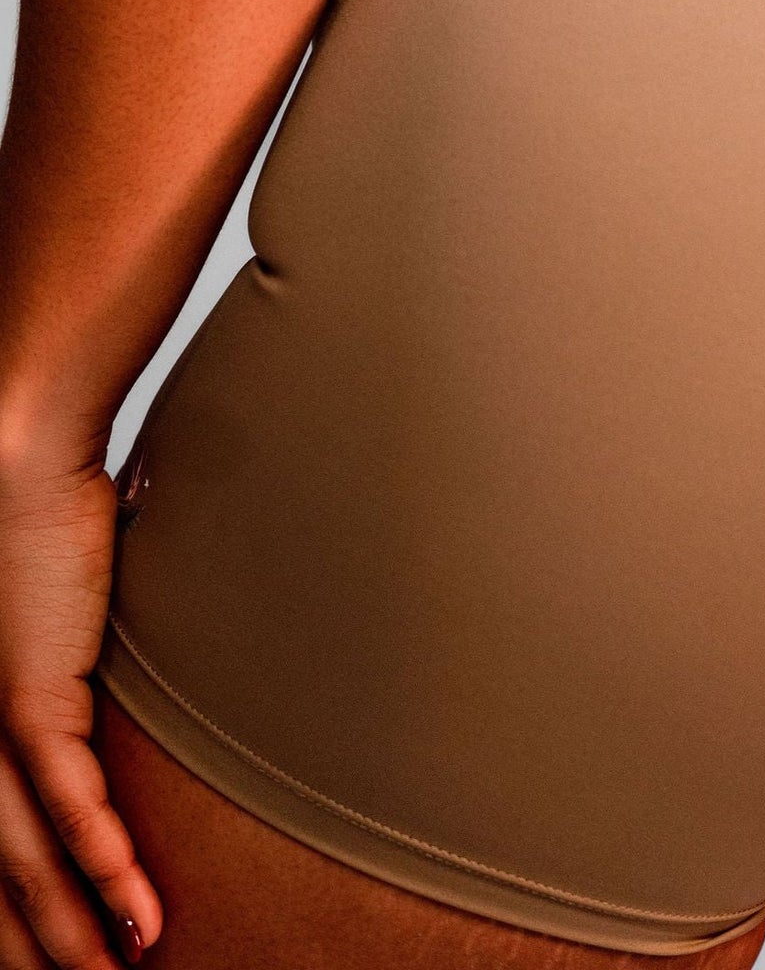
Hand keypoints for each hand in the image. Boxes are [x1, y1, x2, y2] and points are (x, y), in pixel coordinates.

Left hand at [0, 443, 159, 966]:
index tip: (50, 950)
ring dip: (72, 930)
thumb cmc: (32, 517)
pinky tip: (134, 915)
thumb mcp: (49, 609)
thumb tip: (105, 651)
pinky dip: (105, 870)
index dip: (12, 913)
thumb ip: (65, 652)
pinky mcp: (25, 702)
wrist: (12, 461)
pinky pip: (69, 809)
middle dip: (34, 942)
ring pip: (23, 862)